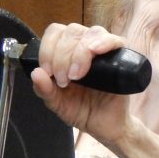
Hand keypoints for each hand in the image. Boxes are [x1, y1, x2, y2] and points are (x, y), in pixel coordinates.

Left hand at [30, 23, 130, 141]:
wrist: (104, 126)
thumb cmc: (81, 110)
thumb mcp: (57, 103)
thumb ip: (44, 90)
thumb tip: (35, 73)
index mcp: (66, 52)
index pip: (55, 33)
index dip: (48, 48)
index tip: (48, 72)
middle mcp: (85, 46)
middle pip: (72, 31)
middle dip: (63, 55)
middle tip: (64, 79)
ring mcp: (104, 50)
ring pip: (91, 33)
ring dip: (80, 52)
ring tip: (77, 75)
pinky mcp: (122, 58)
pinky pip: (115, 40)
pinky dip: (104, 42)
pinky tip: (96, 51)